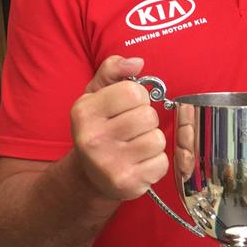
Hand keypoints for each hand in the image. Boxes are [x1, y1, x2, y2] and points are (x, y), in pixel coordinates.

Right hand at [70, 55, 167, 200]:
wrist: (90, 176)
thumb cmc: (100, 128)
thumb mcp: (97, 95)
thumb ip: (113, 70)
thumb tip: (137, 62)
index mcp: (85, 112)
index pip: (134, 92)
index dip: (138, 97)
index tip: (127, 107)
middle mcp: (93, 139)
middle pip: (148, 116)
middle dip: (146, 120)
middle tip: (131, 129)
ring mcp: (109, 164)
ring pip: (157, 139)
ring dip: (152, 141)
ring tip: (134, 145)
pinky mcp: (127, 184)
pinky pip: (161, 162)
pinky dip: (155, 162)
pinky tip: (138, 162)